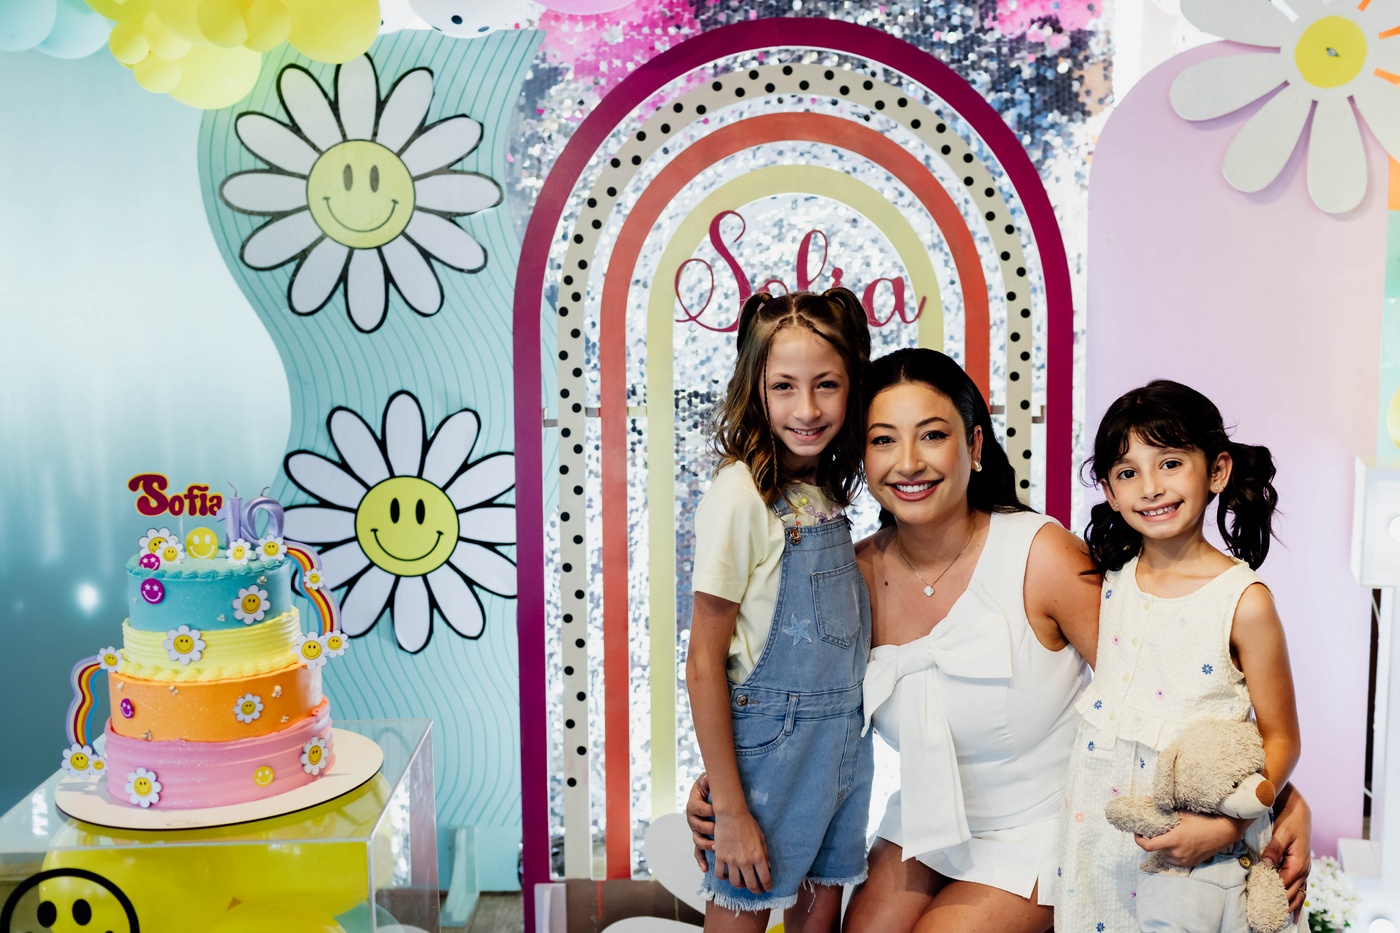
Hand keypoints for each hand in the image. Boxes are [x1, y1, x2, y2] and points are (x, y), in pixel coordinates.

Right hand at [686, 772, 715, 869]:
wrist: (706, 793)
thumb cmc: (709, 788)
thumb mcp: (706, 781)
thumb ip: (706, 780)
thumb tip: (707, 777)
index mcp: (693, 804)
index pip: (699, 808)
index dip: (708, 809)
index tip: (718, 810)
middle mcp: (692, 818)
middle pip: (698, 826)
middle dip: (709, 828)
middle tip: (719, 830)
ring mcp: (695, 830)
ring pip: (698, 839)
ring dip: (706, 844)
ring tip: (716, 847)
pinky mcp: (699, 838)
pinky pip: (697, 851)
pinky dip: (700, 859)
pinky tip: (704, 867)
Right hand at [713, 807, 771, 894]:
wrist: (731, 814)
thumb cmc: (748, 824)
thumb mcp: (762, 838)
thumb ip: (765, 854)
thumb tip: (768, 868)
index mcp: (758, 856)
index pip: (765, 879)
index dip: (768, 886)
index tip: (768, 888)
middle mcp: (745, 861)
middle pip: (751, 885)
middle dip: (756, 890)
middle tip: (757, 890)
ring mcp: (731, 860)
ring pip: (735, 882)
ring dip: (740, 886)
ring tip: (743, 883)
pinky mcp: (720, 857)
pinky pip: (720, 874)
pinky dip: (724, 877)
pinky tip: (727, 875)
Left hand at [1135, 812, 1239, 867]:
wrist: (1222, 831)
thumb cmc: (1202, 820)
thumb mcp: (1181, 814)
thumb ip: (1163, 812)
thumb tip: (1147, 803)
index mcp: (1173, 840)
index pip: (1148, 846)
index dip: (1139, 840)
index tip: (1138, 832)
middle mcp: (1177, 853)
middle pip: (1157, 849)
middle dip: (1154, 840)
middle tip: (1156, 830)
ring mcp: (1185, 860)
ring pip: (1165, 856)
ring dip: (1163, 848)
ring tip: (1168, 837)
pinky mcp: (1191, 863)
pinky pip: (1175, 860)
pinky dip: (1173, 853)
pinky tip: (1178, 844)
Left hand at [1261, 785, 1311, 919]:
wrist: (1299, 812)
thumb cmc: (1289, 821)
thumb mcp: (1280, 833)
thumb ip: (1273, 849)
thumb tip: (1267, 865)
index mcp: (1298, 863)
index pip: (1285, 884)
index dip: (1274, 894)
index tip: (1261, 903)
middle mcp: (1303, 870)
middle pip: (1292, 893)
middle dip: (1281, 904)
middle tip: (1267, 915)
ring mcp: (1304, 870)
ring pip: (1298, 894)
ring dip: (1290, 906)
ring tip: (1280, 920)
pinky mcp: (1300, 868)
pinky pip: (1300, 889)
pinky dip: (1297, 902)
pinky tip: (1293, 915)